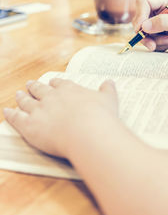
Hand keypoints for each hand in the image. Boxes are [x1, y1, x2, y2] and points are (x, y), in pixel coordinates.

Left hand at [3, 79, 120, 157]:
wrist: (88, 132)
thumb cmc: (100, 117)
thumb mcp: (109, 99)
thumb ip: (107, 90)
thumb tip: (109, 82)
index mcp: (70, 90)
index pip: (60, 84)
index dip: (55, 84)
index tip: (53, 83)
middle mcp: (52, 97)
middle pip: (40, 90)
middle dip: (35, 87)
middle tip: (30, 84)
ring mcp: (39, 110)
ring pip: (26, 101)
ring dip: (21, 97)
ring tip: (18, 95)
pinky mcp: (29, 125)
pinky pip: (16, 118)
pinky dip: (10, 114)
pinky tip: (7, 111)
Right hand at [133, 0, 167, 53]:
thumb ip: (163, 22)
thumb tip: (143, 26)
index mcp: (166, 3)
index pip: (144, 3)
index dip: (139, 15)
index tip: (140, 28)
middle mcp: (162, 13)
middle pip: (141, 20)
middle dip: (144, 33)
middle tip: (151, 43)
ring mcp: (163, 26)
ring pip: (146, 34)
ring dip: (153, 41)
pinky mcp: (166, 37)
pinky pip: (154, 42)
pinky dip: (159, 46)